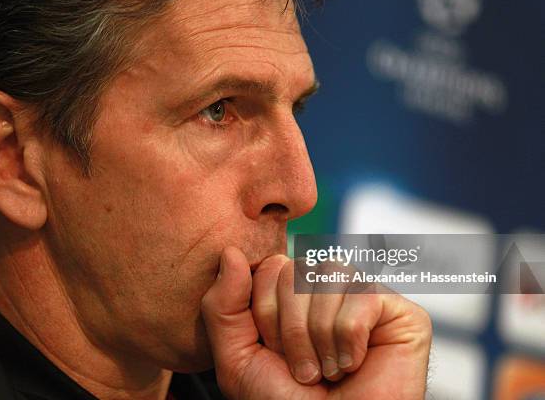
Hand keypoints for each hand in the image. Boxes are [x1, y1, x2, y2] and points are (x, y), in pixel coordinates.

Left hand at [201, 246, 431, 398]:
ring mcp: (363, 296)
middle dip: (291, 331)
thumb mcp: (238, 359)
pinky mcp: (399, 310)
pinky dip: (350, 341)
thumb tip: (232, 253)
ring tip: (328, 369)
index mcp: (291, 293)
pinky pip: (362, 298)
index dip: (266, 315)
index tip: (277, 355)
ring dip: (319, 337)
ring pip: (327, 278)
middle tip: (305, 369)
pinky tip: (355, 364)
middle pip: (296, 271)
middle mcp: (327, 288)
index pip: (270, 267)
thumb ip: (223, 306)